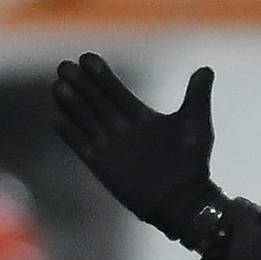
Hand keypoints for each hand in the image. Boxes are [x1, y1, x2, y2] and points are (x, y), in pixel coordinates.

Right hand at [50, 53, 220, 241]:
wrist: (185, 201)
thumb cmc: (193, 164)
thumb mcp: (196, 124)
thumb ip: (197, 96)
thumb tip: (206, 70)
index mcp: (141, 117)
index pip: (115, 90)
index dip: (101, 75)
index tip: (88, 58)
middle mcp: (122, 129)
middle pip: (96, 101)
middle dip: (80, 83)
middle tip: (65, 65)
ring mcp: (111, 147)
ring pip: (85, 120)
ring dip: (72, 103)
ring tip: (58, 84)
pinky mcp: (103, 166)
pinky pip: (81, 147)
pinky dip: (69, 134)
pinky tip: (55, 119)